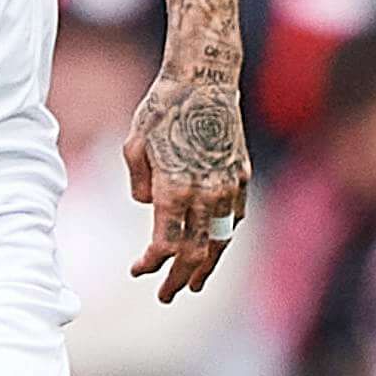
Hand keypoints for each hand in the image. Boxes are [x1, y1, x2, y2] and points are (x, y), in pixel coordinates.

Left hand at [124, 65, 249, 302]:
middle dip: (178, 278)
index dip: (152, 264)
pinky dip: (222, 236)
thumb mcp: (134, 145)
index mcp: (175, 188)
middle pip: (195, 252)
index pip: (165, 244)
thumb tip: (148, 206)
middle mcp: (205, 192)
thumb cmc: (162, 109)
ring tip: (193, 284)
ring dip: (207, 266)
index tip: (137, 271)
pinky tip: (214, 246)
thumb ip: (140, 183)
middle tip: (165, 295)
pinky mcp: (242, 175)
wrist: (206, 80)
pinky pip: (234, 216)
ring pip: (221, 239)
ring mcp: (229, 185)